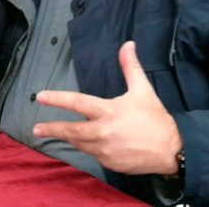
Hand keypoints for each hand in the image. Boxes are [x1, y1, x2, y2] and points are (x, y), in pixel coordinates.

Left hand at [32, 41, 181, 174]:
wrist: (172, 150)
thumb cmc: (155, 118)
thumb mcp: (143, 90)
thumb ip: (130, 67)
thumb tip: (128, 44)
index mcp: (108, 111)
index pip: (77, 103)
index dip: (57, 99)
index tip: (41, 97)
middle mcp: (103, 132)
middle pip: (70, 130)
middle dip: (52, 129)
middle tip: (36, 128)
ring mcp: (105, 150)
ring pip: (80, 143)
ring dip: (70, 137)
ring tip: (60, 133)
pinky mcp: (109, 162)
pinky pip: (93, 154)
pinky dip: (90, 147)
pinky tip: (95, 142)